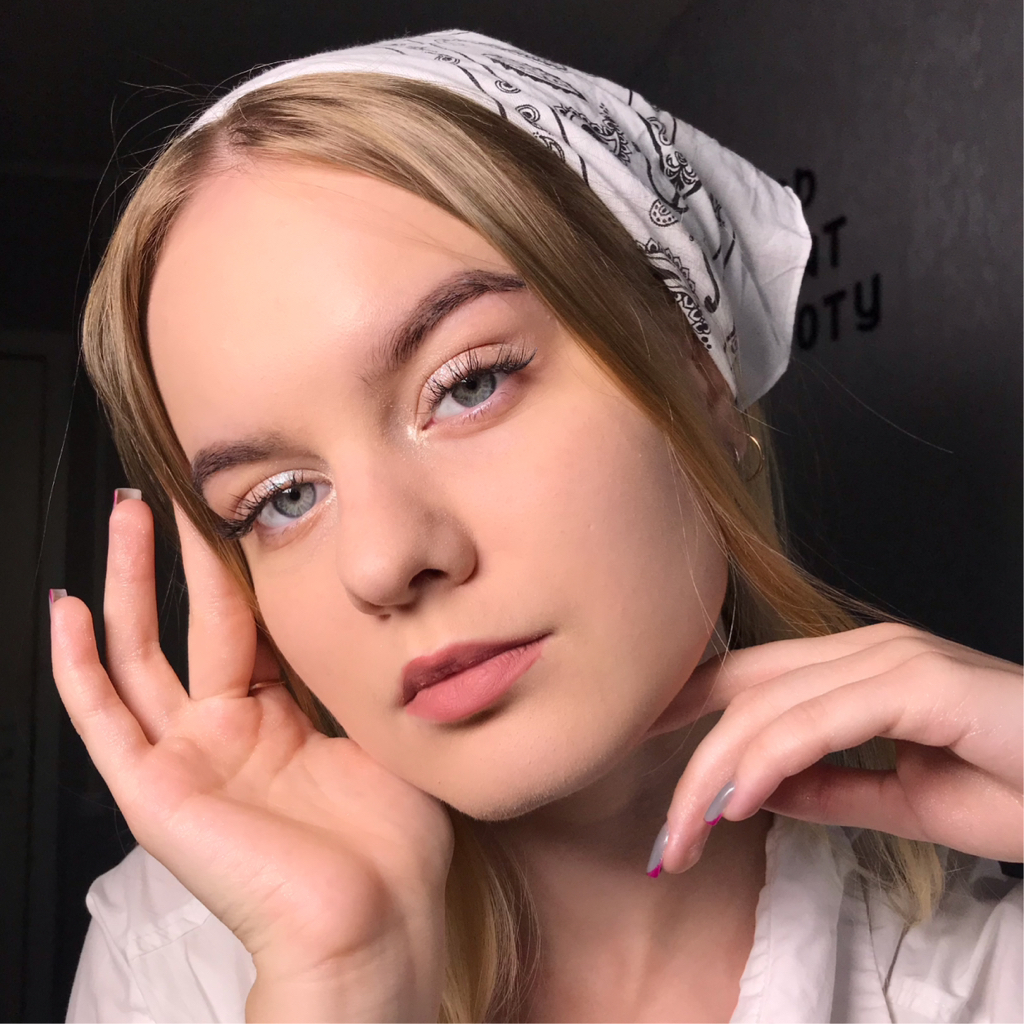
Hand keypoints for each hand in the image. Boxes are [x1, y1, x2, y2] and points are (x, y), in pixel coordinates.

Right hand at [50, 497, 452, 1021]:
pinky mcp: (152, 789)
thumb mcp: (378, 731)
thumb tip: (369, 605)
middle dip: (181, 556)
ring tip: (124, 514)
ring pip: (140, 653)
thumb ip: (356, 672)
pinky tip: (66, 609)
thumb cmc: (393, 841)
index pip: (249, 625)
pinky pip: (102, 718)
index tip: (242, 510)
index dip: (242, 568)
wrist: (374, 918)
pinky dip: (77, 664)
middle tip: (173, 494)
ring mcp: (185, 758)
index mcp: (279, 721)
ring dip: (127, 583)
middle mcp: (226, 733)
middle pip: (191, 623)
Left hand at [658, 623, 1022, 871]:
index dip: (688, 711)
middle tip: (661, 839)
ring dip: (713, 775)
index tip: (644, 759)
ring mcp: (892, 658)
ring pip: (768, 706)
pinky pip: (818, 719)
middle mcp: (867, 648)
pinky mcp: (918, 681)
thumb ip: (832, 789)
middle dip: (687, 760)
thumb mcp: (907, 800)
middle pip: (744, 692)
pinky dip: (767, 761)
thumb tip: (760, 792)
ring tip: (682, 836)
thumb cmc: (1022, 786)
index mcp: (860, 668)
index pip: (748, 678)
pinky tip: (737, 801)